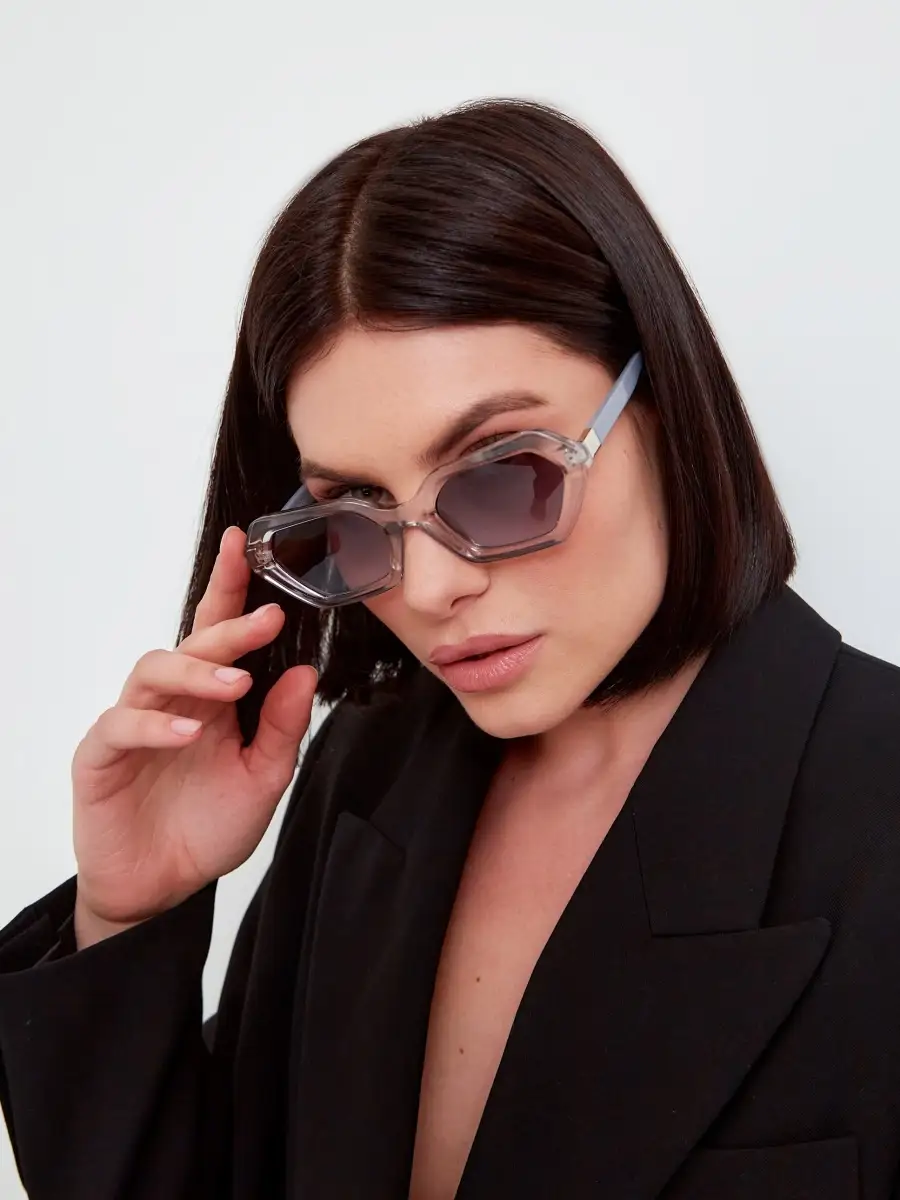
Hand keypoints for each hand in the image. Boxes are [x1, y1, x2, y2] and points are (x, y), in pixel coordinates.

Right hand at [70, 526, 315, 943]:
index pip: (219, 632)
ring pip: (152, 670)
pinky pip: (121, 726)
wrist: (163, 889)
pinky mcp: (101, 756)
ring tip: (235, 684)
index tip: (248, 547)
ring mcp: (133, 724)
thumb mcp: (264, 778)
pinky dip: (155, 725)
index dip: (230, 588)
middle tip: (266, 622)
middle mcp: (173, 700)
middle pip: (191, 641)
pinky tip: (186, 732)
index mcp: (213, 698)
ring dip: (195, 671)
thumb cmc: (208, 827)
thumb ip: (282, 727)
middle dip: (228, 626)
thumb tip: (306, 672)